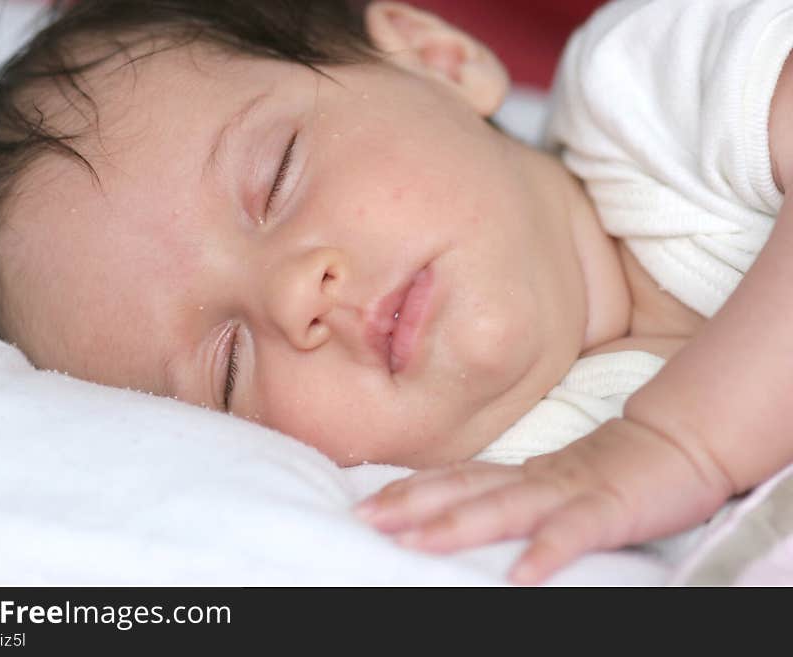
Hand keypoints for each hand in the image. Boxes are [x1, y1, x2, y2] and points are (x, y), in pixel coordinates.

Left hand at [355, 417, 730, 584]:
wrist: (677, 444)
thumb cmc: (611, 470)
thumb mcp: (552, 482)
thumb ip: (511, 492)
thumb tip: (463, 507)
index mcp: (520, 474)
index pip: (456, 479)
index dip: (410, 489)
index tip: (367, 504)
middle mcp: (533, 479)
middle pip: (464, 490)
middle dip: (412, 505)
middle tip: (365, 519)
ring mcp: (569, 492)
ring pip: (505, 508)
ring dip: (457, 525)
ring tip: (415, 544)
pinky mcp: (608, 510)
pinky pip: (573, 535)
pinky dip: (546, 553)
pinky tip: (519, 578)